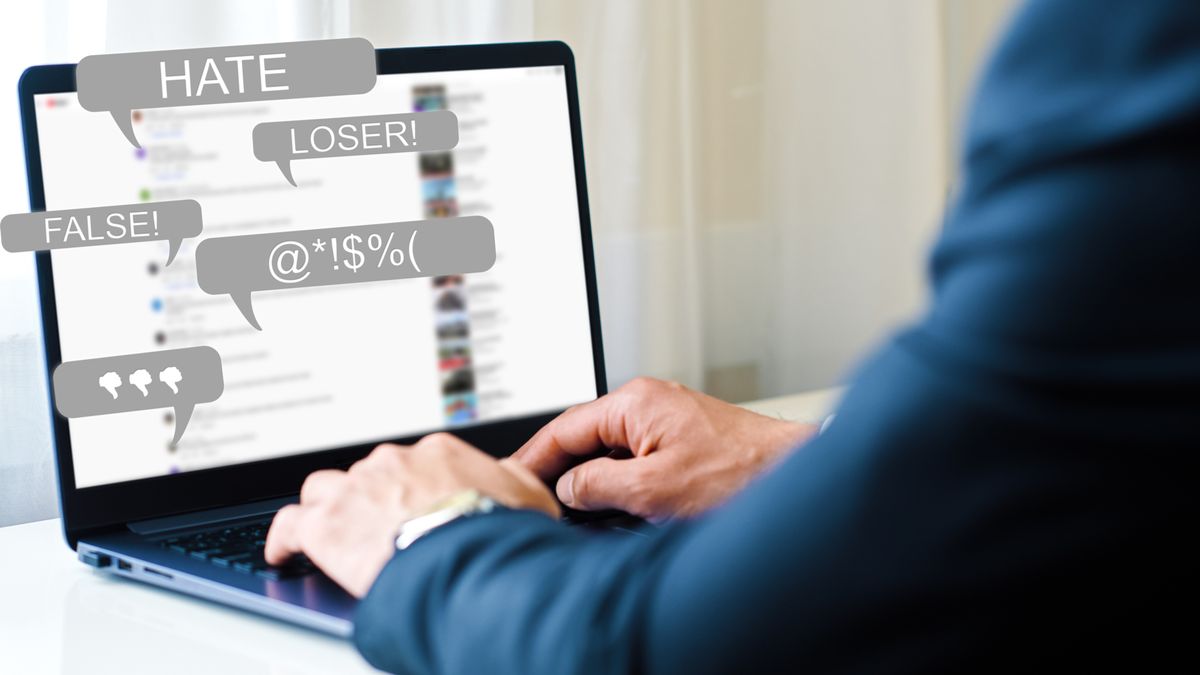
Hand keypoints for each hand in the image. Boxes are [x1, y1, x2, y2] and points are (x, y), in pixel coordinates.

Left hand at [265, 433, 559, 597]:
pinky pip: (290, 524)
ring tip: (333, 533)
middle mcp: (392, 462)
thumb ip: (512, 478)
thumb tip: (511, 475)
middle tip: (383, 527)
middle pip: (371, 473)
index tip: (416, 506)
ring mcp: (356, 490)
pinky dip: (285, 539)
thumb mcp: (528, 494)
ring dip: (328, 508)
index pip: (416, 462)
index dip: (415, 487)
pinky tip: (286, 552)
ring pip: (326, 489)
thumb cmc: (500, 530)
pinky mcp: (325, 525)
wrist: (468, 556)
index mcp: (437, 452)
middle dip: (373, 497)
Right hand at [513, 377, 817, 521]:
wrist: (793, 473)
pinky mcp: (681, 438)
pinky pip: (632, 456)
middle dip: (559, 470)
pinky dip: (616, 480)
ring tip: (569, 510)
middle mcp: (648, 402)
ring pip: (608, 449)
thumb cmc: (738, 474)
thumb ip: (597, 485)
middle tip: (535, 502)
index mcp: (635, 401)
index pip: (564, 428)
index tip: (510, 480)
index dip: (532, 458)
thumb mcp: (652, 490)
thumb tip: (566, 487)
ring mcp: (665, 419)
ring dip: (589, 478)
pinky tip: (612, 506)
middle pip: (583, 436)